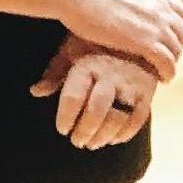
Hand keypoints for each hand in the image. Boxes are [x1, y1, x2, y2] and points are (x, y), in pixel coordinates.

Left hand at [32, 36, 161, 147]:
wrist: (136, 38)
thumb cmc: (94, 46)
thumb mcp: (71, 52)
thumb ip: (55, 73)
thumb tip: (35, 91)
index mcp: (88, 66)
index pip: (74, 96)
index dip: (66, 116)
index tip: (61, 129)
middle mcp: (111, 76)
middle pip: (97, 109)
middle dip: (85, 130)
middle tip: (76, 142)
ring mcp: (132, 85)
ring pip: (118, 117)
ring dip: (104, 135)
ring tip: (92, 144)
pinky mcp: (148, 93)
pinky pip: (138, 119)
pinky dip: (125, 134)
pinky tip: (112, 140)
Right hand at [54, 0, 182, 75]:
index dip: (178, 28)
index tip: (168, 38)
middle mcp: (162, 8)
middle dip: (176, 47)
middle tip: (164, 57)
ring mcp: (156, 25)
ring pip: (177, 50)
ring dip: (172, 62)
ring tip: (163, 70)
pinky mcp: (146, 43)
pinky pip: (167, 62)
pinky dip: (167, 72)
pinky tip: (162, 78)